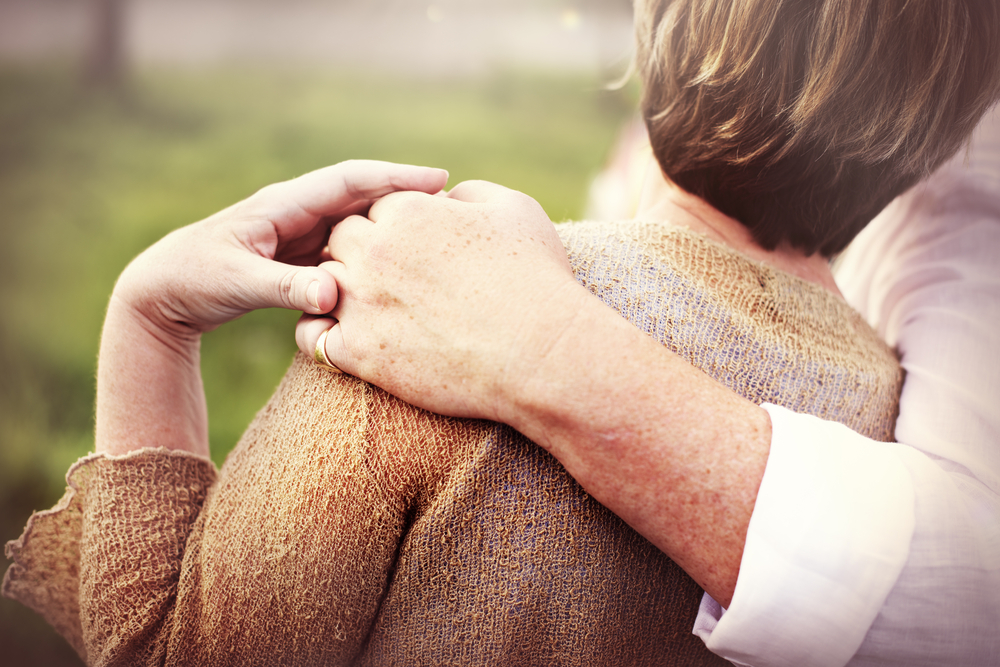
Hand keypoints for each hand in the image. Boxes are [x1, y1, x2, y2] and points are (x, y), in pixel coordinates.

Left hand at [113, 160, 448, 338]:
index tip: (439, 180)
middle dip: (405, 193)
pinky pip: (347, 246)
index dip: (395, 177)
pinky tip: (399, 260)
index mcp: (283, 204)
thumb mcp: (237, 284)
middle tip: (454, 202)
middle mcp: (296, 211)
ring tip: (438, 229)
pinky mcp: (300, 255)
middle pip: (362, 194)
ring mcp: (300, 232)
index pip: (349, 180)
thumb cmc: (193, 279)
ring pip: (358, 220)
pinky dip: (375, 248)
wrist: (163, 293)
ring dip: (393, 221)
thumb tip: (333, 295)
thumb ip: (285, 289)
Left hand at [296, 180, 588, 421]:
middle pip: (340, 241)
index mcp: (408, 212)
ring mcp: (362, 303)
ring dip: (338, 292)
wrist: (540, 353)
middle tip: (388, 277)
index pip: (376, 208)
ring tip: (367, 309)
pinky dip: (322, 338)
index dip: (393, 227)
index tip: (415, 249)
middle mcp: (375, 252)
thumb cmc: (535, 279)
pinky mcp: (360, 353)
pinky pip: (314, 340)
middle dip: (358, 254)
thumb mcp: (515, 209)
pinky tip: (348, 342)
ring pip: (322, 286)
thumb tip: (448, 198)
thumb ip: (472, 193)